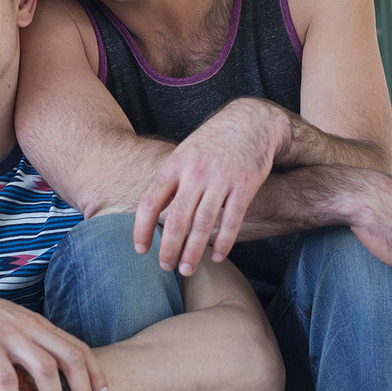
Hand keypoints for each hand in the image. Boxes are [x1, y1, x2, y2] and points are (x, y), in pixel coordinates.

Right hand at [0, 278, 107, 390]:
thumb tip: (48, 374)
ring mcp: (9, 334)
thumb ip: (31, 345)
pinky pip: (5, 377)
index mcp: (39, 325)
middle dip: (83, 389)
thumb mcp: (13, 327)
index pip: (79, 348)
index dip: (96, 374)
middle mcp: (30, 327)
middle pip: (70, 358)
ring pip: (44, 368)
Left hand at [133, 99, 283, 274]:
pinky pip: (232, 219)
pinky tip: (217, 256)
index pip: (150, 201)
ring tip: (186, 269)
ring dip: (193, 251)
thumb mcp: (185, 152)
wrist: (251, 121)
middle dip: (169, 247)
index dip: (142, 228)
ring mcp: (221, 179)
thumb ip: (171, 180)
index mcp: (175, 164)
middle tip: (165, 267)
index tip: (140, 249)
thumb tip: (153, 213)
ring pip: (203, 223)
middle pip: (176, 218)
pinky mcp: (245, 184)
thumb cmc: (213, 142)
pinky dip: (224, 241)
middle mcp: (195, 172)